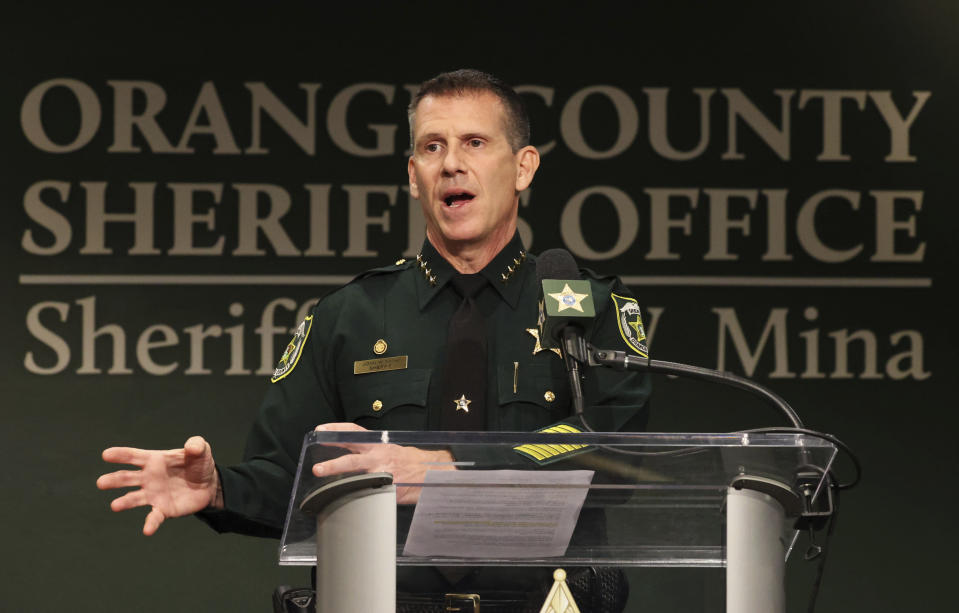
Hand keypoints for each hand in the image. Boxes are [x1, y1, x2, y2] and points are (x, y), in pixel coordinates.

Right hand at [97, 436, 218, 534]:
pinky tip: (147, 530)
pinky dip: (150, 523)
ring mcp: (153, 494)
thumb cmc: (199, 464)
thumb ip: (197, 445)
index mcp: (154, 460)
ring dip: (124, 502)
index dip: (120, 455)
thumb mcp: (201, 451)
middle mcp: (148, 478)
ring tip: (114, 506)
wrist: (209, 484)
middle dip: (113, 480)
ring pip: (133, 498)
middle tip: (101, 482)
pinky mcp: (163, 509)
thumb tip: (191, 447)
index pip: (133, 456)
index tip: (106, 454)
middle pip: (126, 478)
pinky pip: (154, 517)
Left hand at [312, 423, 454, 503]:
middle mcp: (380, 457)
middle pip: (353, 458)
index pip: (354, 432)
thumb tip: (349, 457)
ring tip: (327, 491)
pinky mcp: (390, 489)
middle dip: (334, 464)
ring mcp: (385, 474)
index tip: (320, 430)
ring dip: (342, 485)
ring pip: (359, 479)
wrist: (433, 469)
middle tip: (318, 469)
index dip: (336, 429)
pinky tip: (348, 503)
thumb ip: (370, 453)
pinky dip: (360, 499)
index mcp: (378, 444)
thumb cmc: (409, 460)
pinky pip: (371, 494)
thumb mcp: (389, 449)